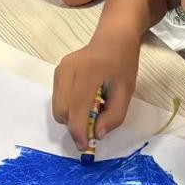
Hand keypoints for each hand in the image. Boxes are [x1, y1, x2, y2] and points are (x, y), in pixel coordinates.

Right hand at [52, 33, 140, 147]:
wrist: (114, 38)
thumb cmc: (123, 64)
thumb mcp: (127, 91)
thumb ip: (114, 115)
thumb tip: (98, 135)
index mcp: (88, 73)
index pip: (76, 110)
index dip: (78, 132)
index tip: (85, 146)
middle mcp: (68, 71)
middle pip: (62, 111)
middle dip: (75, 125)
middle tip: (93, 125)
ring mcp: (60, 70)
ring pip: (57, 107)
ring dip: (72, 116)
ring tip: (91, 107)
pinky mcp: (58, 71)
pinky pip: (58, 98)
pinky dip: (69, 106)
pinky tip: (85, 97)